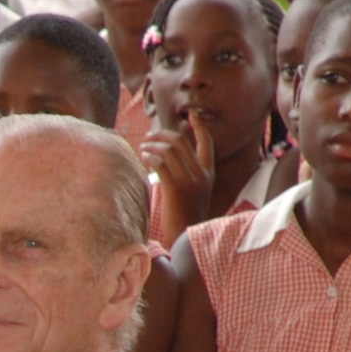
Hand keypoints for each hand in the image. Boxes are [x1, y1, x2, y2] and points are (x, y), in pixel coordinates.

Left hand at [139, 115, 216, 234]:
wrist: (187, 238)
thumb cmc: (185, 218)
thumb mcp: (194, 192)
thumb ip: (188, 175)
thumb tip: (169, 157)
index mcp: (208, 173)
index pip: (207, 143)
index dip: (200, 126)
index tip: (192, 114)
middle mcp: (201, 174)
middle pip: (181, 142)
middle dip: (162, 135)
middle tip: (148, 136)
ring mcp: (190, 181)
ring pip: (169, 151)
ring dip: (152, 146)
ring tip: (142, 148)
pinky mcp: (176, 190)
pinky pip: (161, 164)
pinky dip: (150, 157)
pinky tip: (143, 158)